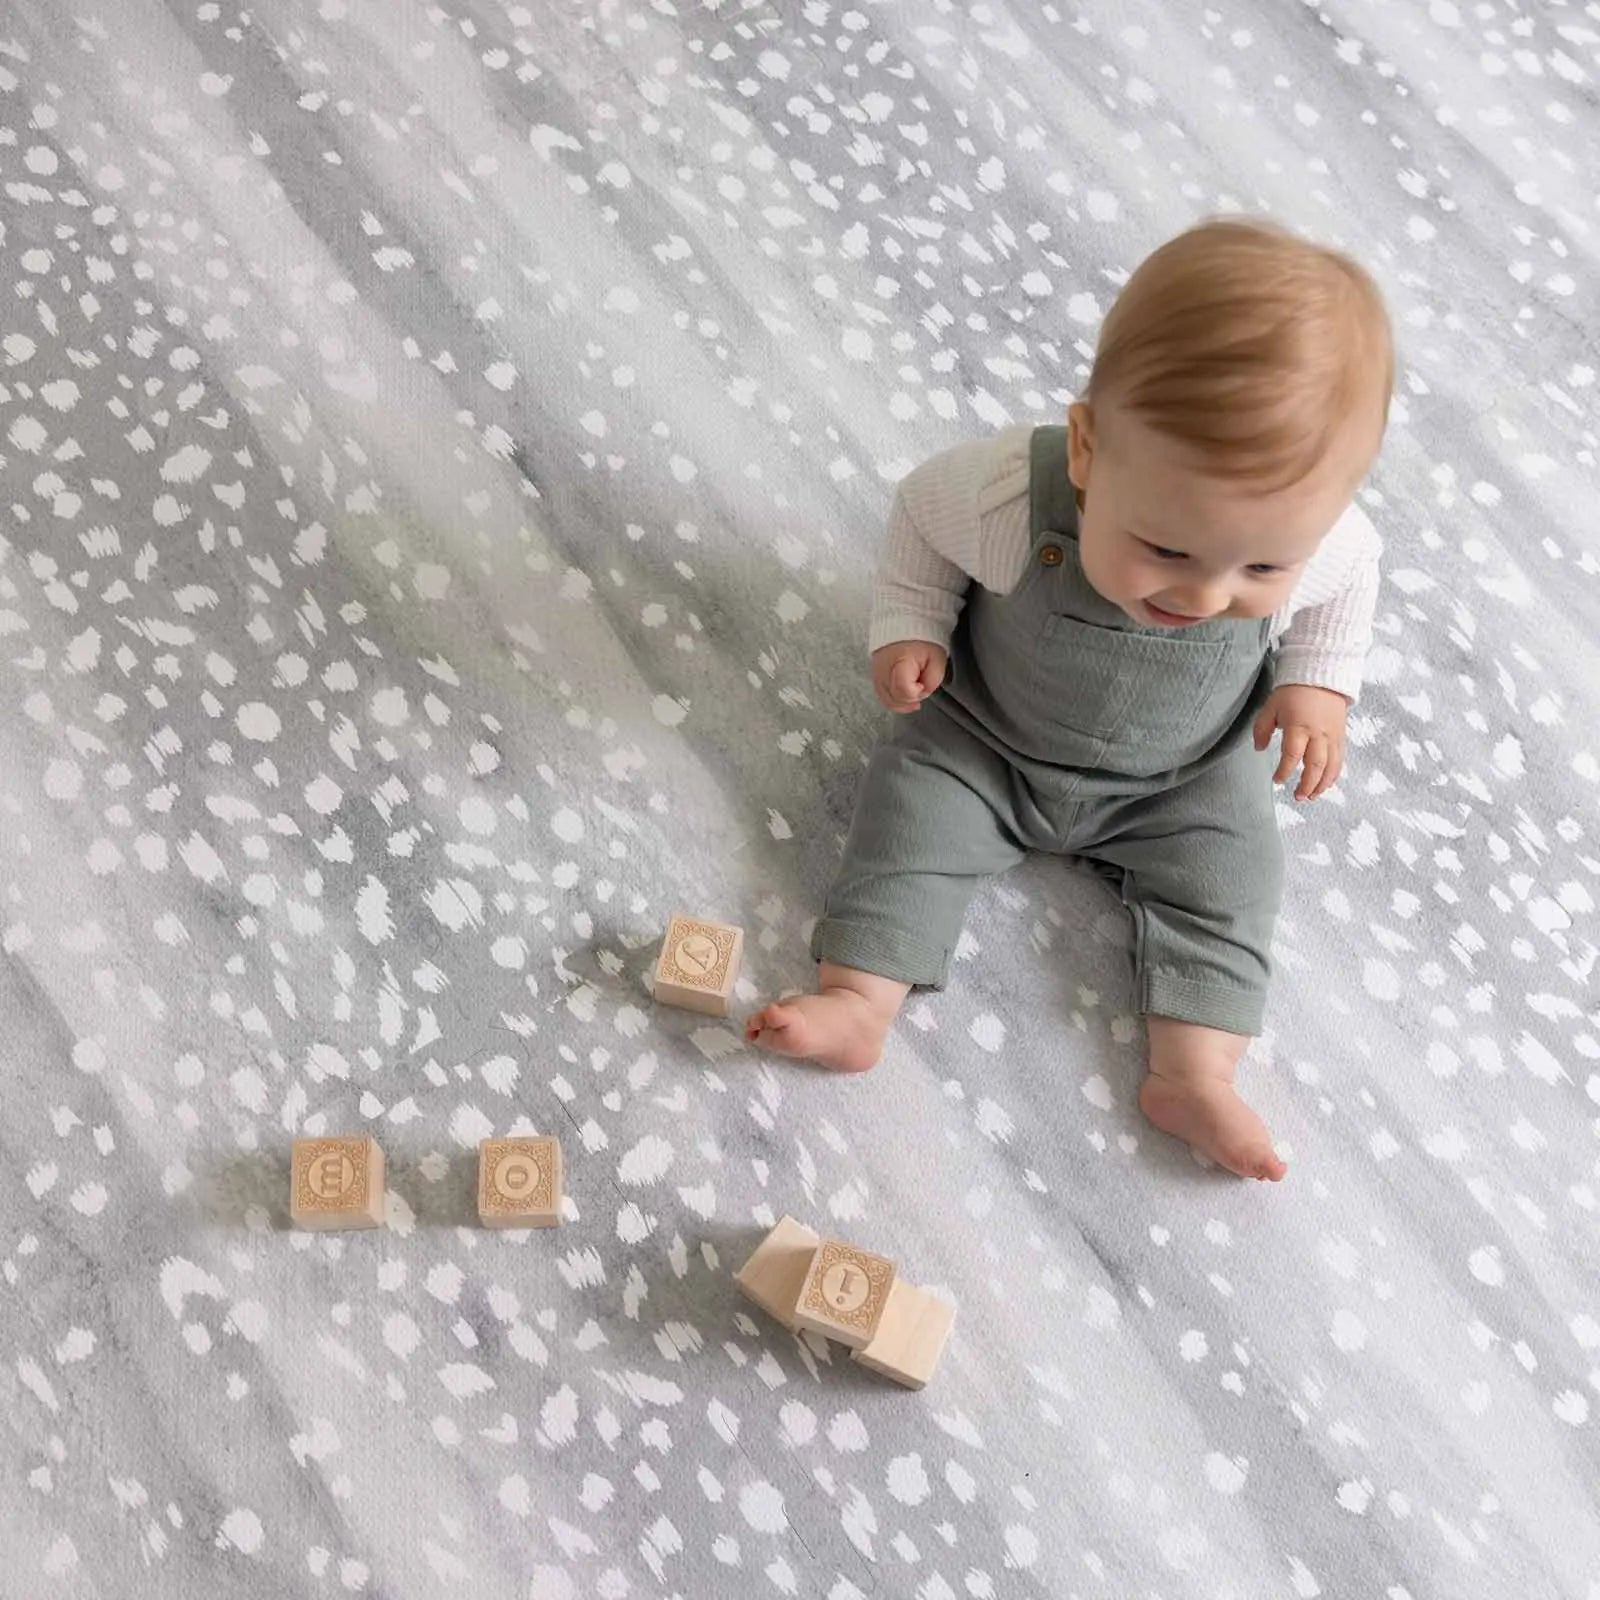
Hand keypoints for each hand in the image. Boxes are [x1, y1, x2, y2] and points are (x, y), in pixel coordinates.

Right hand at [871, 639, 947, 712]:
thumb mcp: (937, 658)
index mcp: (900, 660)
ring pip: (887, 700)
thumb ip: (932, 680)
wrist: (907, 624)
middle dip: (910, 698)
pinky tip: (904, 693)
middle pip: (895, 698)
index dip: (916, 692)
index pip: (904, 690)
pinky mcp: (875, 675)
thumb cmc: (923, 640)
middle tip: (920, 687)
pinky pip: (882, 695)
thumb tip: (923, 693)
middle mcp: (883, 668)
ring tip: (914, 691)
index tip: (922, 684)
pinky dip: (894, 698)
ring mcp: (877, 672)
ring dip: (903, 701)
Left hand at [1253, 684, 1348, 800]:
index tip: (1277, 780)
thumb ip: (1262, 729)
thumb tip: (1259, 749)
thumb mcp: (1270, 707)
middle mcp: (1319, 734)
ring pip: (1331, 766)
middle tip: (1297, 796)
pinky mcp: (1341, 736)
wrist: (1321, 675)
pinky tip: (1326, 784)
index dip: (1284, 771)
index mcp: (1299, 726)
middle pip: (1315, 766)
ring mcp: (1333, 736)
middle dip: (1306, 785)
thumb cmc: (1293, 691)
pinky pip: (1340, 760)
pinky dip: (1334, 774)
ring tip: (1311, 796)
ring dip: (1322, 784)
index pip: (1292, 755)